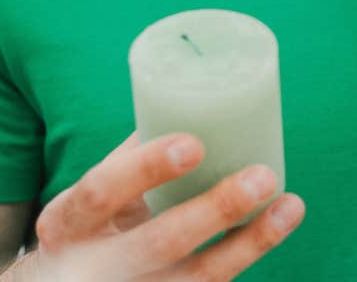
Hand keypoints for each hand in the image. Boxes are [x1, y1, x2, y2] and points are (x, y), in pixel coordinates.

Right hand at [6, 132, 303, 280]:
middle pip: (160, 242)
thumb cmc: (88, 226)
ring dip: (250, 242)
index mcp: (67, 223)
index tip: (194, 144)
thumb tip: (184, 93)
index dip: (146, 169)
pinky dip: (248, 254)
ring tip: (289, 207)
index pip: (101, 193)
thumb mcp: (90, 195)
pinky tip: (277, 226)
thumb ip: (129, 157)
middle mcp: (94, 267)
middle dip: (216, 210)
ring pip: (198, 276)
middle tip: (262, 176)